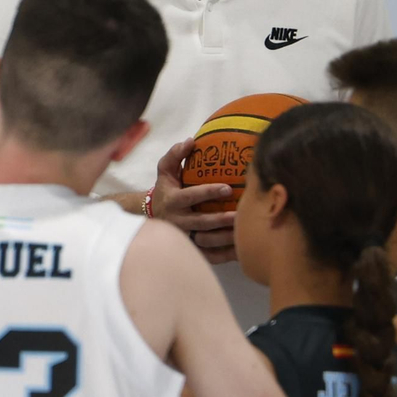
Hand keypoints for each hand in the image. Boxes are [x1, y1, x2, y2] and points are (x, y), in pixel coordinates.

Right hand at [150, 139, 238, 264]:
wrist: (152, 215)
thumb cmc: (166, 189)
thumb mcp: (165, 170)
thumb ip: (176, 154)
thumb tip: (191, 140)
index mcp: (173, 200)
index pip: (190, 197)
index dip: (208, 192)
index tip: (228, 188)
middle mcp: (177, 221)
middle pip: (201, 222)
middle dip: (221, 219)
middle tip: (241, 214)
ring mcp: (184, 237)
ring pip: (207, 241)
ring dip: (226, 238)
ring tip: (244, 231)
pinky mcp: (191, 249)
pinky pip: (209, 256)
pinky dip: (225, 255)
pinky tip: (240, 250)